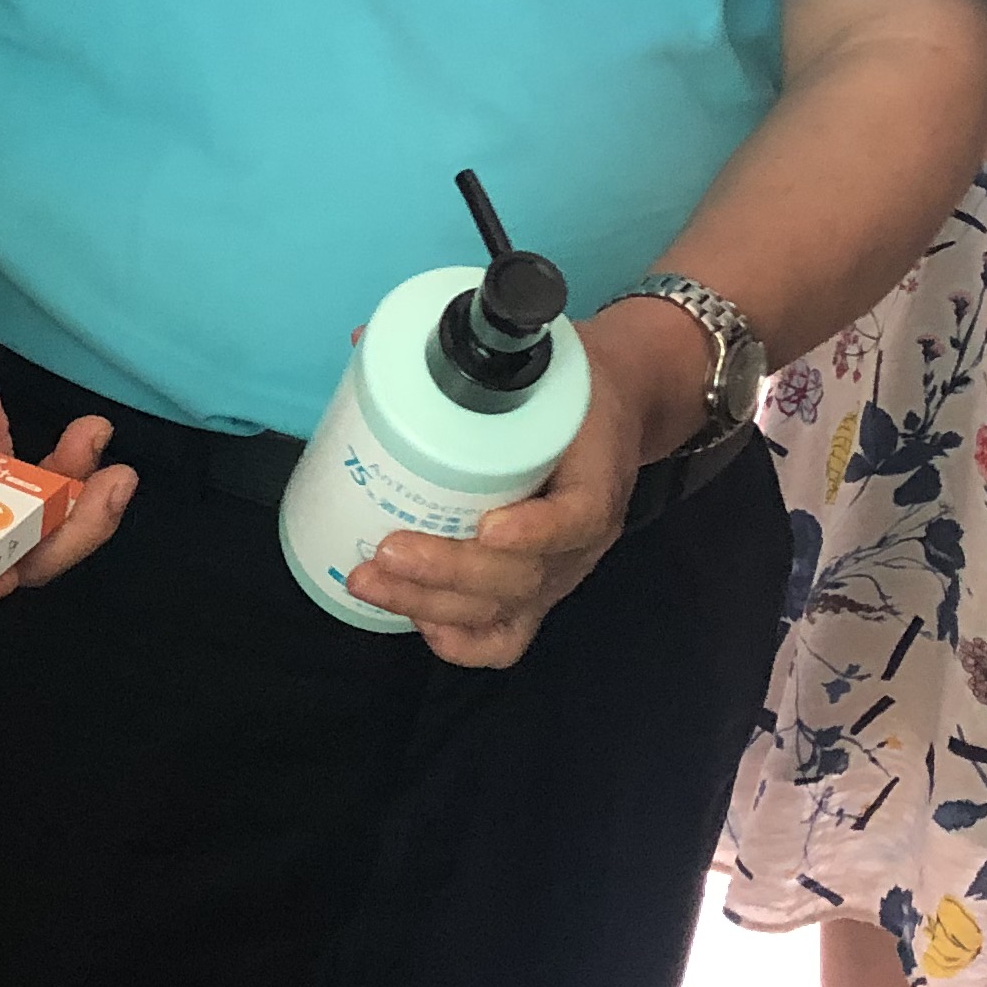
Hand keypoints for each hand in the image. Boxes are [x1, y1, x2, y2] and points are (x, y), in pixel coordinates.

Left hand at [348, 301, 701, 669]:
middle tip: (383, 550)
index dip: (535, 532)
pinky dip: (462, 642)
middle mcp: (583, 537)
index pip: (577, 517)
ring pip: (505, 610)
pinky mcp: (540, 591)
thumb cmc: (568, 380)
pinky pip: (507, 637)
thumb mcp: (537, 351)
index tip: (488, 526)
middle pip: (524, 576)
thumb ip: (467, 343)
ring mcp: (561, 570)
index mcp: (594, 474)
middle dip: (447, 572)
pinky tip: (416, 622)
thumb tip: (365, 346)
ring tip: (369, 579)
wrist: (620, 402)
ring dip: (431, 604)